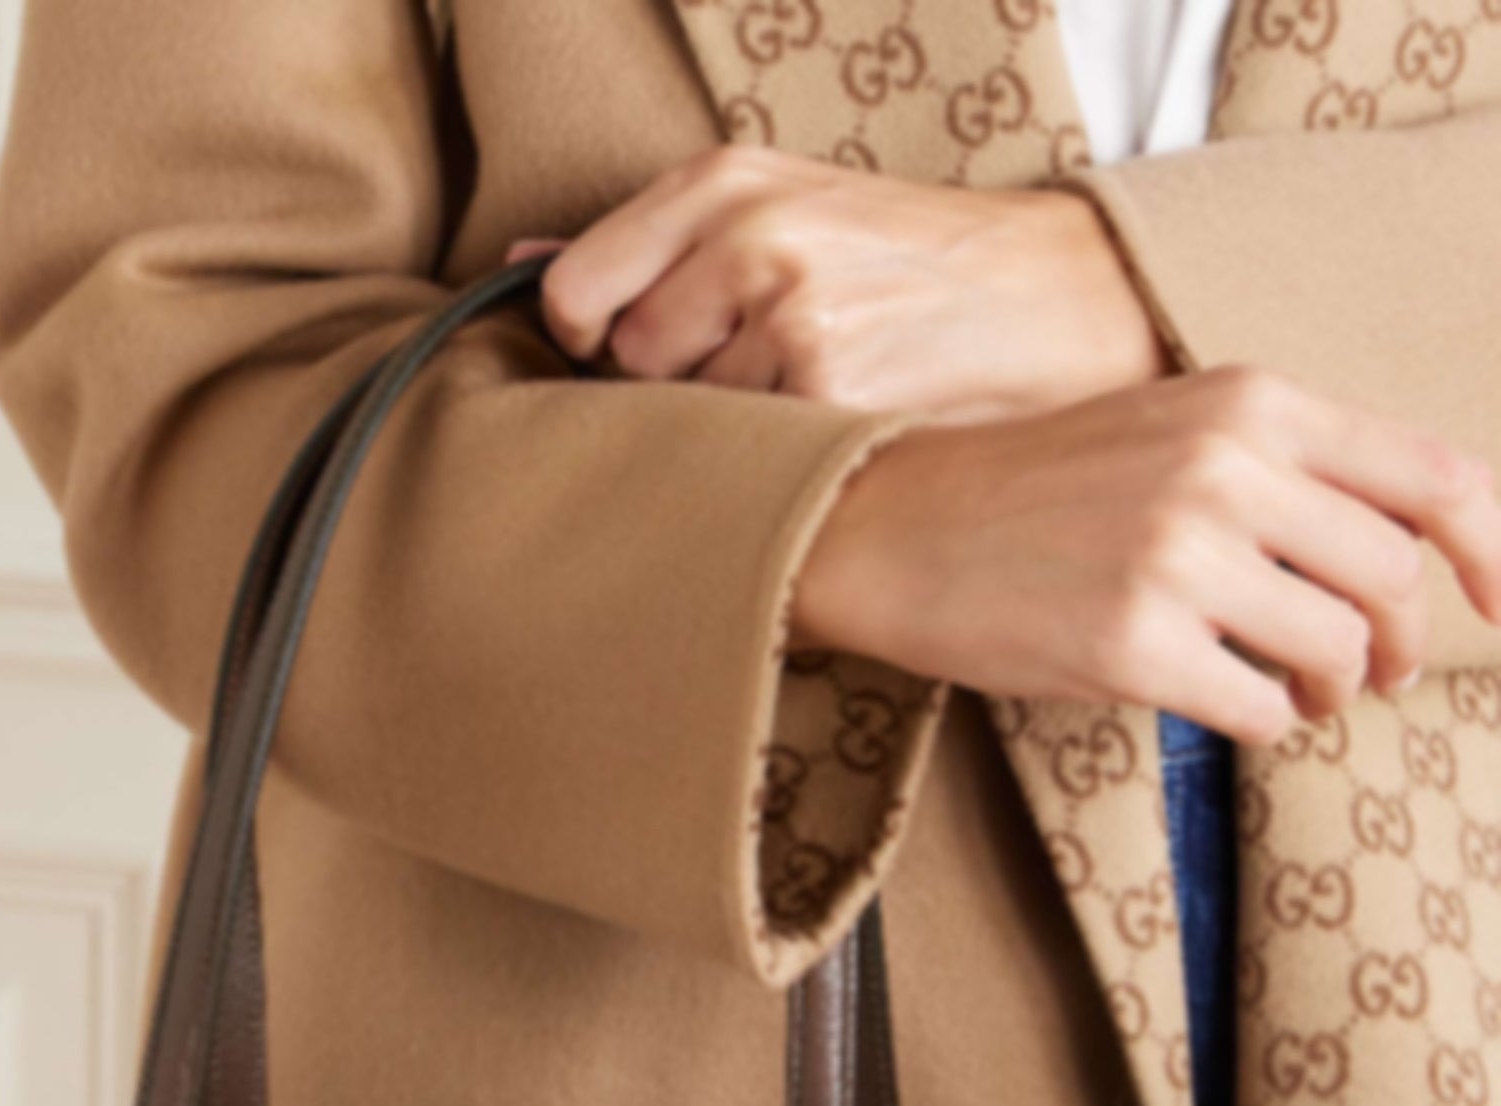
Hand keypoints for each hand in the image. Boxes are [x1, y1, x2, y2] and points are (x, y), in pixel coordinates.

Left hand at [508, 145, 1164, 422]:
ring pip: (689, 421)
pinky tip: (840, 420)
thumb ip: (645, 241)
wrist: (1050, 298)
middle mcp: (746, 242)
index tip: (644, 352)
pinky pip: (749, 459)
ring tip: (817, 389)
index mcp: (722, 184)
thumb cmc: (900, 259)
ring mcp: (785, 320)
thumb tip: (518, 263)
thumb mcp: (778, 206)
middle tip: (761, 368)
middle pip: (629, 367)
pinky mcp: (826, 395)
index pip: (574, 295)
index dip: (597, 342)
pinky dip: (784, 458)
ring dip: (738, 428)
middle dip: (676, 386)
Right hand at [792, 366, 1500, 742]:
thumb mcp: (1175, 428)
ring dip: (1335, 688)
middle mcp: (1228, 469)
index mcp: (1252, 402)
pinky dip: (1269, 722)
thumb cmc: (1040, 490)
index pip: (1432, 477)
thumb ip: (1284, 463)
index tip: (1498, 605)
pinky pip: (1262, 707)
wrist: (898, 526)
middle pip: (1391, 577)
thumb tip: (1403, 544)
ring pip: (1335, 648)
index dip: (1491, 553)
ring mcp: (1182, 560)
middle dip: (1400, 642)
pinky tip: (1238, 707)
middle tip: (1374, 673)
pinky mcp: (1134, 646)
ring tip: (1305, 693)